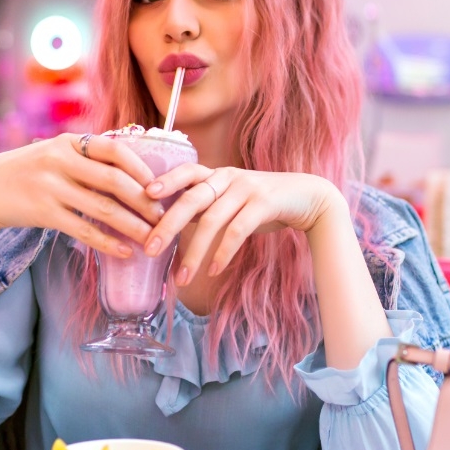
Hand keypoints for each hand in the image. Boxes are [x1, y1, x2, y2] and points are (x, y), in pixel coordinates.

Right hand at [0, 133, 167, 257]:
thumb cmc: (29, 172)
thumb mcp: (55, 152)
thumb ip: (88, 157)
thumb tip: (134, 169)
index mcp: (69, 142)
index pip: (115, 150)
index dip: (142, 169)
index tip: (161, 187)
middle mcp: (60, 160)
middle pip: (114, 181)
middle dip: (144, 201)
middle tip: (164, 217)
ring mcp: (51, 187)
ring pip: (102, 208)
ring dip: (132, 225)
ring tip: (151, 238)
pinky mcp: (44, 213)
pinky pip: (83, 230)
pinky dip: (107, 242)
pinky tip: (124, 251)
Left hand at [141, 165, 340, 284]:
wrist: (307, 196)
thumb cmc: (260, 202)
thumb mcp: (230, 199)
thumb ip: (204, 207)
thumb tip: (167, 227)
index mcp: (216, 173)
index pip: (185, 171)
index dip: (165, 181)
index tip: (143, 196)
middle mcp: (228, 176)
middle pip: (191, 199)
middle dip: (167, 226)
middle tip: (149, 250)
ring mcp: (246, 188)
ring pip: (212, 220)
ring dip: (195, 252)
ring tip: (182, 278)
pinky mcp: (264, 203)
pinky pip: (237, 230)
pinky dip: (223, 252)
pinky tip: (213, 271)